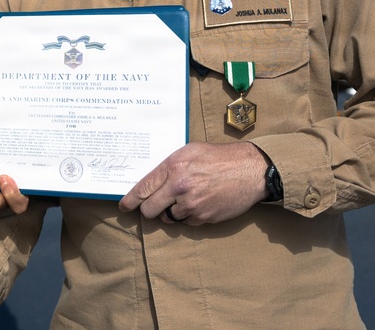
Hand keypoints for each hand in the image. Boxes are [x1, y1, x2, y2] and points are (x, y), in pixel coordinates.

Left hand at [118, 142, 268, 225]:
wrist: (250, 169)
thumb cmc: (219, 157)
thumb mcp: (189, 151)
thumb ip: (169, 166)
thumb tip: (152, 181)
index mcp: (173, 167)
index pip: (142, 188)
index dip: (130, 200)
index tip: (124, 206)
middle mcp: (179, 187)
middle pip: (150, 210)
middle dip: (148, 210)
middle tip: (153, 207)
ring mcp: (192, 205)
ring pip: (168, 218)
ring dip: (171, 213)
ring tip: (183, 200)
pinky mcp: (204, 217)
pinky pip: (187, 222)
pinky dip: (189, 217)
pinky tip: (199, 203)